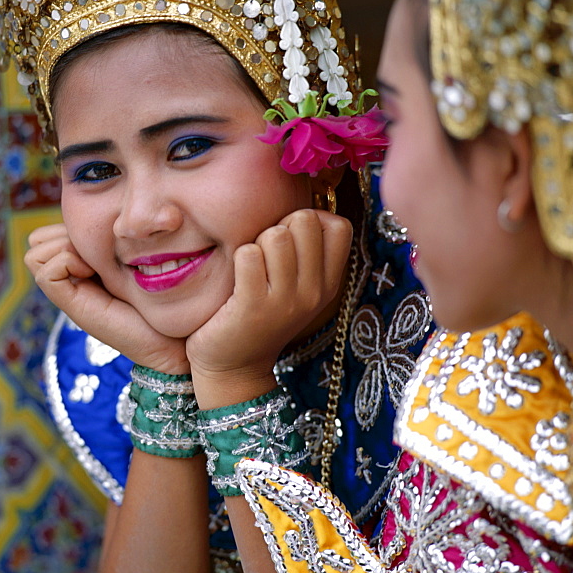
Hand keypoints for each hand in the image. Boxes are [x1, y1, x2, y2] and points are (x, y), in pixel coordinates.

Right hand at [25, 223, 188, 373]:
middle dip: (61, 233)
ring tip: (94, 260)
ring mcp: (69, 293)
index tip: (104, 235)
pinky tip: (91, 270)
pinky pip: (45, 271)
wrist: (174, 339)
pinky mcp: (71, 307)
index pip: (50, 231)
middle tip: (95, 248)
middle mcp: (71, 278)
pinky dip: (65, 261)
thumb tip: (99, 205)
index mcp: (84, 264)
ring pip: (35, 252)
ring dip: (64, 245)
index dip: (69, 225)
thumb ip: (115, 238)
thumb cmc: (163, 296)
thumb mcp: (135, 256)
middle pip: (37, 240)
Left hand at [186, 209, 351, 405]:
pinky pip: (247, 254)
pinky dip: (237, 257)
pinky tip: (236, 279)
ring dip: (256, 242)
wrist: (233, 367)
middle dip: (279, 226)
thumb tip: (304, 206)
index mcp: (328, 284)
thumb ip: (306, 251)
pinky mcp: (252, 307)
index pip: (339, 225)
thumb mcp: (296, 287)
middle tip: (266, 256)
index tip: (293, 240)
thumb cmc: (261, 315)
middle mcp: (313, 293)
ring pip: (275, 234)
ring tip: (251, 268)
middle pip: (304, 220)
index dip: (312, 219)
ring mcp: (285, 301)